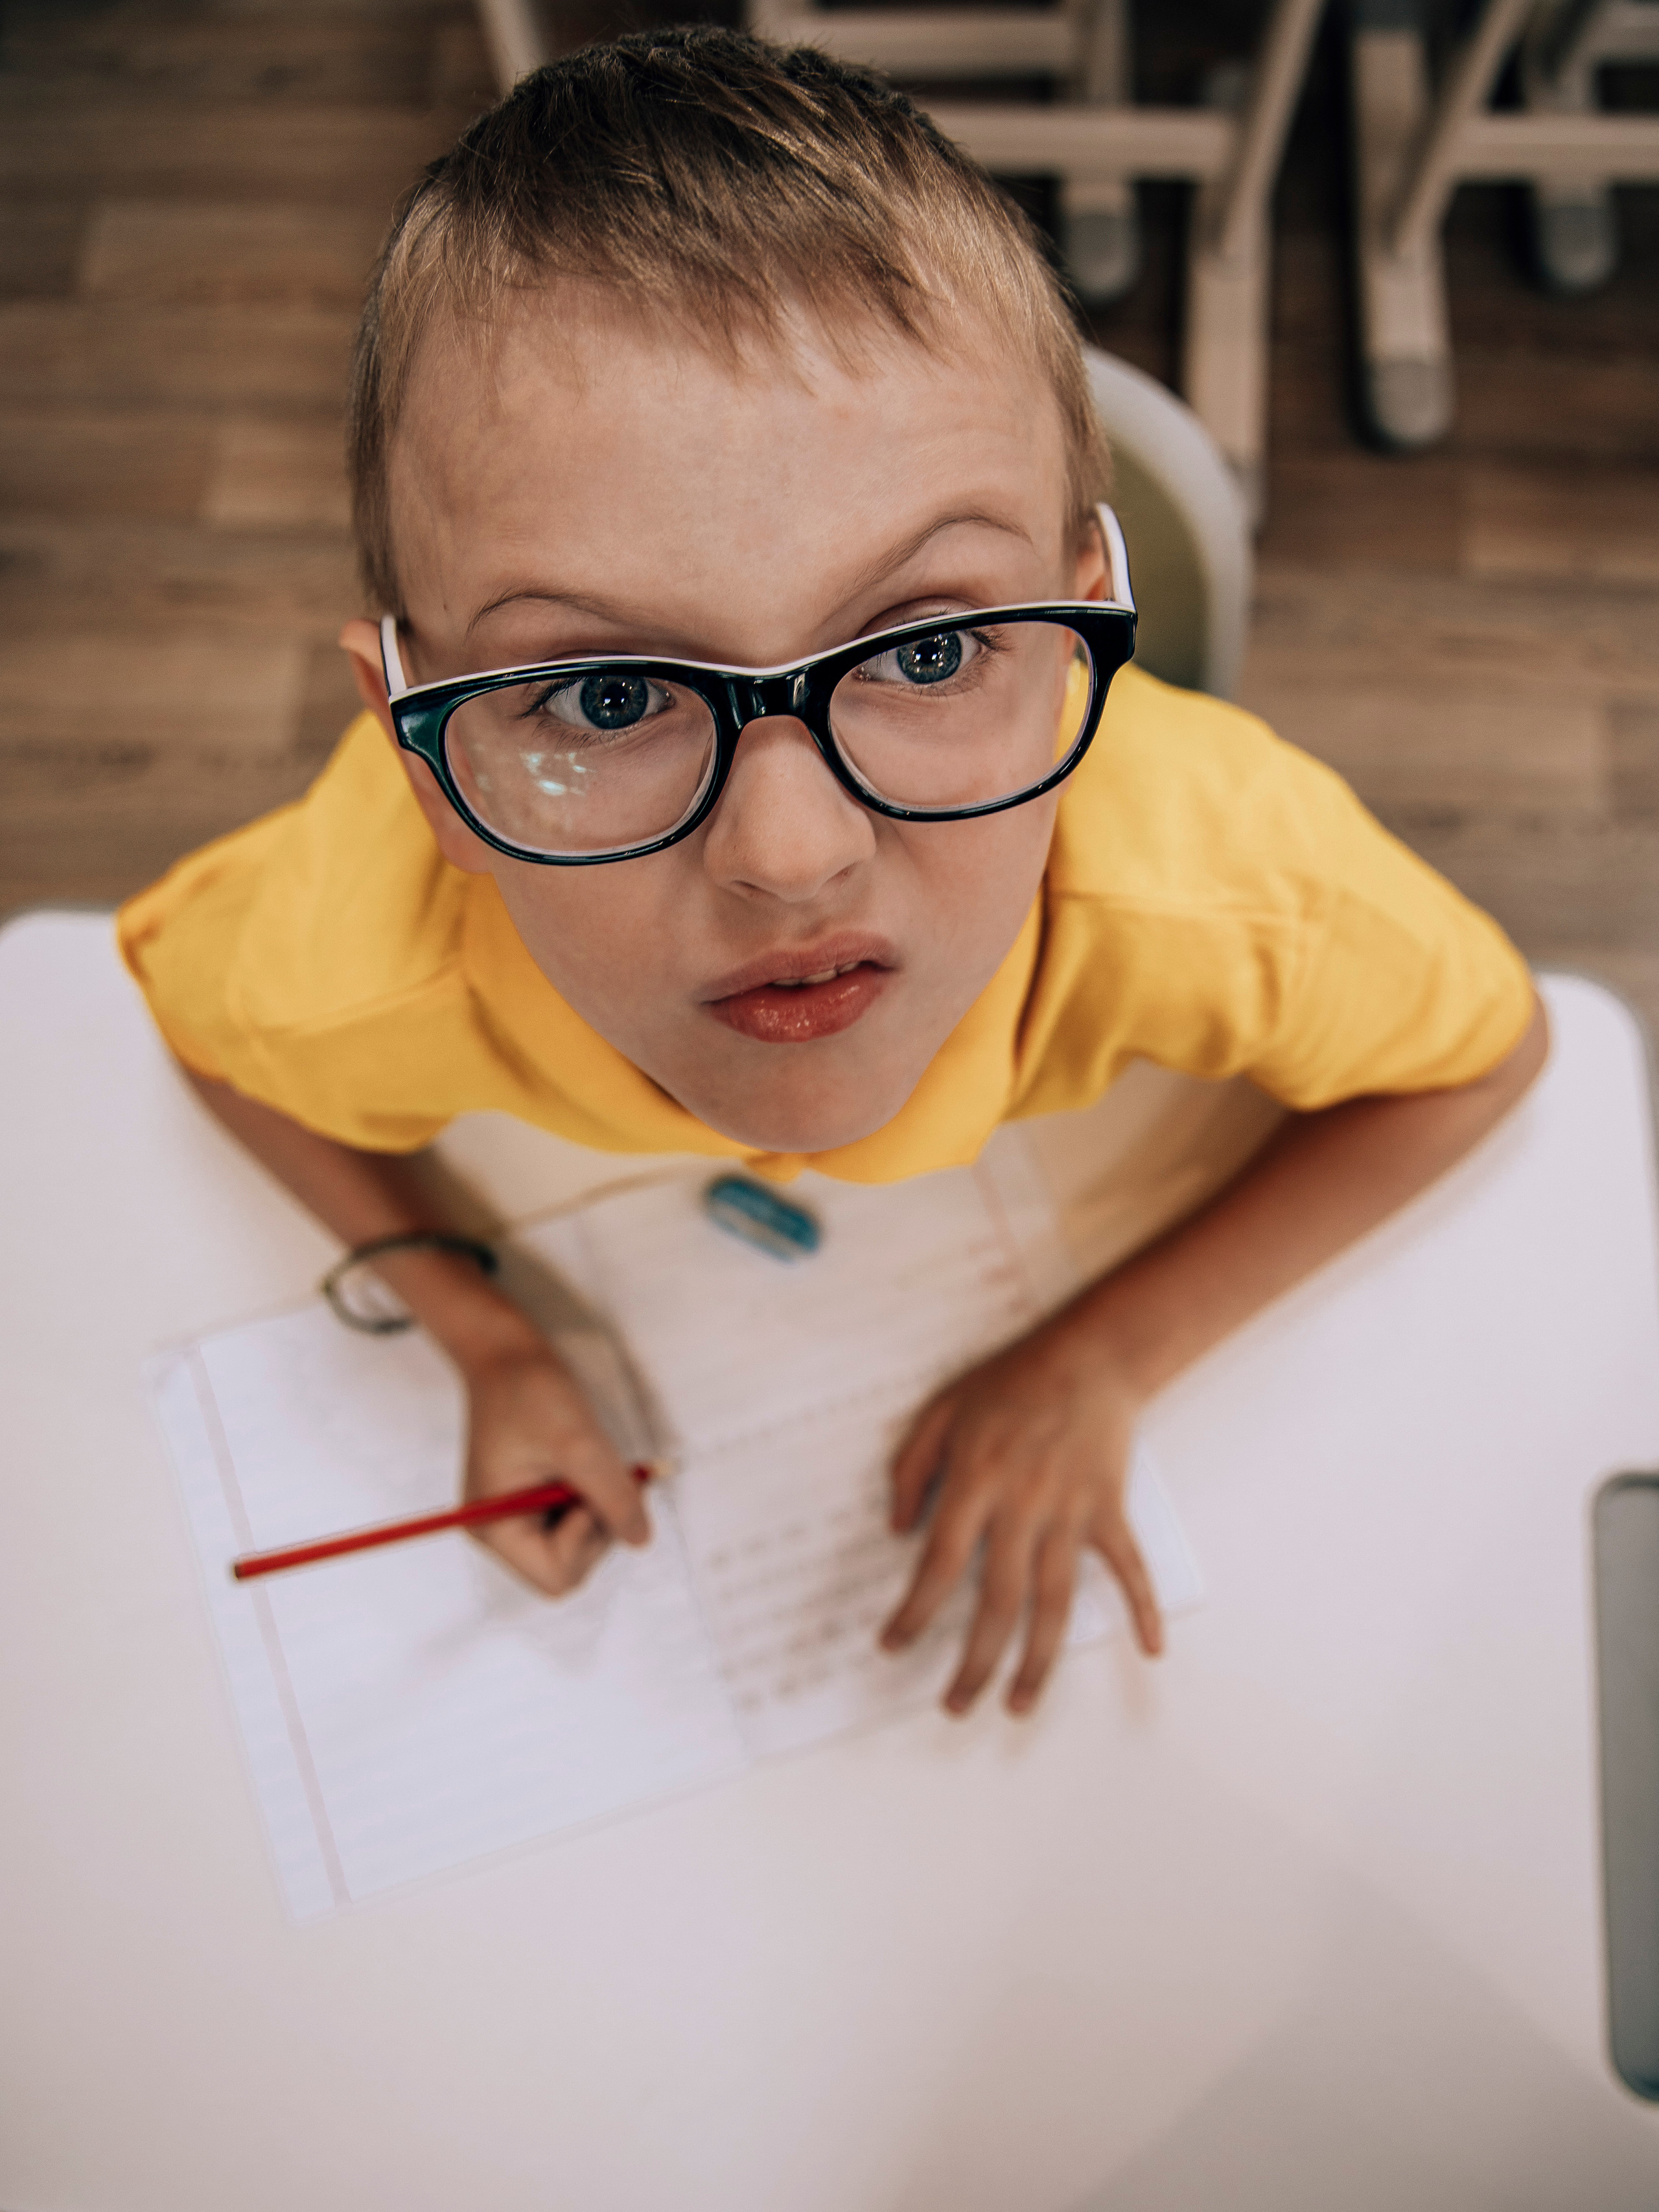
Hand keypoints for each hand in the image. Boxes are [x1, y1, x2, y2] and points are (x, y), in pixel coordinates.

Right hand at [462, 1337, 650, 1595]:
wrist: (507, 1354)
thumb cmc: (530, 1390)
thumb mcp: (579, 1442)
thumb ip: (612, 1496)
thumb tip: (640, 1540)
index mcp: (494, 1526)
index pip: (556, 1576)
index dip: (586, 1540)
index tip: (590, 1488)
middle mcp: (500, 1532)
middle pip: (570, 1565)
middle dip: (598, 1524)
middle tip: (599, 1471)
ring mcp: (516, 1518)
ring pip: (579, 1544)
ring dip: (599, 1507)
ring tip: (589, 1459)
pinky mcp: (532, 1501)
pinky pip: (575, 1520)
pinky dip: (593, 1496)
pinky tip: (586, 1462)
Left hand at [880, 1314, 1162, 1716]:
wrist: (1090, 1354)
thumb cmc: (1011, 1380)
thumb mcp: (940, 1409)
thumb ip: (911, 1469)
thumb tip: (899, 1531)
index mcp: (976, 1481)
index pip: (939, 1564)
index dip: (914, 1613)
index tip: (893, 1646)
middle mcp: (1023, 1505)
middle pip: (996, 1602)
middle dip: (974, 1662)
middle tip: (954, 1705)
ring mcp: (1071, 1512)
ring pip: (1054, 1602)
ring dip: (1037, 1661)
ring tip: (1019, 1706)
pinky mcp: (1109, 1509)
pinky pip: (1130, 1568)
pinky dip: (1144, 1608)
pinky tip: (1150, 1650)